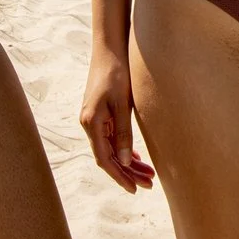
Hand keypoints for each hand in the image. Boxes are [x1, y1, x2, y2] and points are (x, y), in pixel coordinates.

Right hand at [79, 46, 154, 191]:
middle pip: (108, 157)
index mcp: (92, 123)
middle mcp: (89, 124)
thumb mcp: (123, 104)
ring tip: (148, 174)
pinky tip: (136, 157)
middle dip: (127, 173)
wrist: (109, 50)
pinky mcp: (100, 114)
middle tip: (149, 184)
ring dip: (128, 162)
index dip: (119, 176)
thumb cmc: (116, 74)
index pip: (105, 159)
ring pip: (111, 149)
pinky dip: (123, 149)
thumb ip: (124, 133)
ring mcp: (93, 120)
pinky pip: (111, 138)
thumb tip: (126, 162)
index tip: (135, 189)